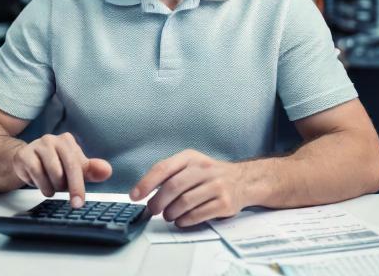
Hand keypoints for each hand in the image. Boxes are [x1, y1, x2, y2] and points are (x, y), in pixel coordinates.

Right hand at [12, 132, 111, 207]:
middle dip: (70, 188)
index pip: (77, 164)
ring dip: (53, 187)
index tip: (79, 202)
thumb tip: (107, 171)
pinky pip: (35, 174)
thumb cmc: (54, 165)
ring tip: (53, 185)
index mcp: (67, 141)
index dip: (79, 185)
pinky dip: (41, 185)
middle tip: (71, 202)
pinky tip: (42, 184)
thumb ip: (91, 170)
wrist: (26, 160)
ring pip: (51, 173)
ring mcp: (37, 145)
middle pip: (66, 168)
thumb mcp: (74, 168)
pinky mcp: (24, 154)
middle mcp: (52, 139)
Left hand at [129, 149, 245, 226]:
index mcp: (190, 157)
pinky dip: (184, 220)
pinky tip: (181, 220)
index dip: (146, 183)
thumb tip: (144, 191)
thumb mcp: (191, 164)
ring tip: (168, 215)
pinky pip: (197, 215)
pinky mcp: (224, 203)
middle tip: (152, 210)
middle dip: (157, 202)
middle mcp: (204, 168)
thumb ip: (170, 174)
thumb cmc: (209, 174)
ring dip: (170, 213)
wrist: (243, 180)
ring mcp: (216, 185)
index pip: (163, 168)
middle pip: (173, 187)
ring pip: (184, 203)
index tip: (134, 196)